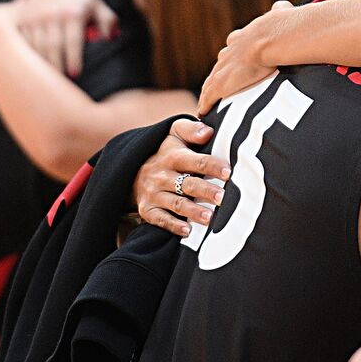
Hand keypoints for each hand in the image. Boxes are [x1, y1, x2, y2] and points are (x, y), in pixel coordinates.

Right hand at [17, 0, 116, 76]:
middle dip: (56, 66)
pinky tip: (35, 68)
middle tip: (61, 84)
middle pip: (52, 46)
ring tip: (48, 80)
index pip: (73, 40)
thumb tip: (110, 38)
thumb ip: (109, 22)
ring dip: (42, 65)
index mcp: (72, 14)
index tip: (76, 74)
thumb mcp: (98, 6)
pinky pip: (24, 43)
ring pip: (36, 46)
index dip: (73, 58)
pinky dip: (29, 56)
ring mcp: (35, 18)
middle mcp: (52, 16)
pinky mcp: (23, 20)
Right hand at [133, 118, 231, 236]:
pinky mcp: (147, 210)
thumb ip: (191, 130)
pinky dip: (173, 226)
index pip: (195, 161)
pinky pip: (160, 219)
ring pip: (176, 204)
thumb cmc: (166, 152)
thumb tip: (208, 131)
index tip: (228, 172)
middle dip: (205, 191)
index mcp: (172, 156)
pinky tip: (187, 231)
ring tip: (210, 218)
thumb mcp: (174, 133)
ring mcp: (154, 194)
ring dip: (193, 211)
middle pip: (187, 184)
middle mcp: (162, 176)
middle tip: (223, 197)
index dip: (212, 165)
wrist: (132, 170)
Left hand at [197, 1, 292, 114]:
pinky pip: (209, 96)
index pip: (234, 45)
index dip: (233, 53)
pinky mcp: (221, 83)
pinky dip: (206, 103)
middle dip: (220, 72)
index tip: (233, 58)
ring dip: (209, 89)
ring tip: (206, 100)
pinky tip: (203, 111)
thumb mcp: (281, 14)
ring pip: (211, 81)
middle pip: (220, 63)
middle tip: (219, 81)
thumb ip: (281, 10)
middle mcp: (230, 51)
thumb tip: (284, 6)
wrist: (273, 38)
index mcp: (244, 37)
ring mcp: (224, 68)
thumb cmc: (282, 27)